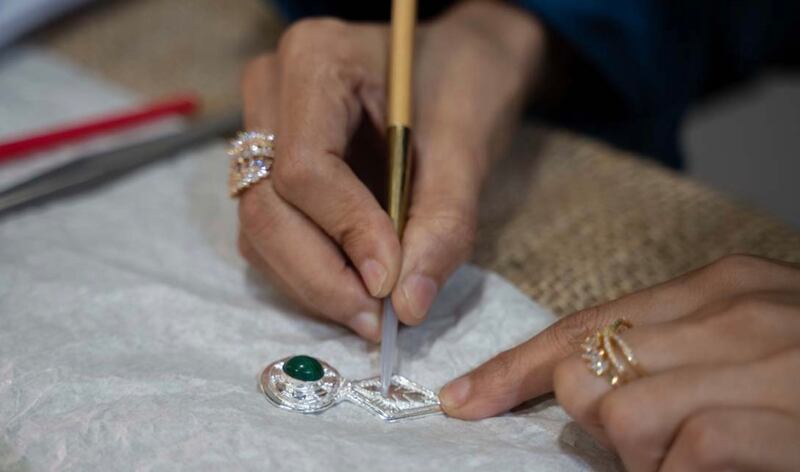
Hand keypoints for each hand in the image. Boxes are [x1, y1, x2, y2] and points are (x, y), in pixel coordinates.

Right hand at [237, 1, 544, 340]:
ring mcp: (261, 130)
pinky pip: (270, 233)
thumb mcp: (467, 144)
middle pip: (266, 207)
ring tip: (372, 311)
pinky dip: (308, 272)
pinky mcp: (268, 168)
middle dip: (321, 276)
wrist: (456, 62)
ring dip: (312, 283)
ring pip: (260, 229)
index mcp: (315, 60)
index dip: (346, 232)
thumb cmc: (463, 82)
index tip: (391, 281)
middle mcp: (270, 91)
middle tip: (377, 321)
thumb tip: (408, 306)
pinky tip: (354, 288)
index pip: (303, 167)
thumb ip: (442, 223)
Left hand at [440, 255, 799, 470]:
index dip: (516, 366)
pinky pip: (674, 458)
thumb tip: (592, 392)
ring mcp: (758, 362)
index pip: (585, 322)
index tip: (466, 399)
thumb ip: (675, 351)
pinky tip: (734, 464)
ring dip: (643, 456)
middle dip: (598, 419)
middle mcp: (732, 311)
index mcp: (718, 287)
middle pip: (589, 368)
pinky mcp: (769, 423)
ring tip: (703, 453)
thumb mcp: (748, 343)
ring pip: (616, 415)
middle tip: (657, 444)